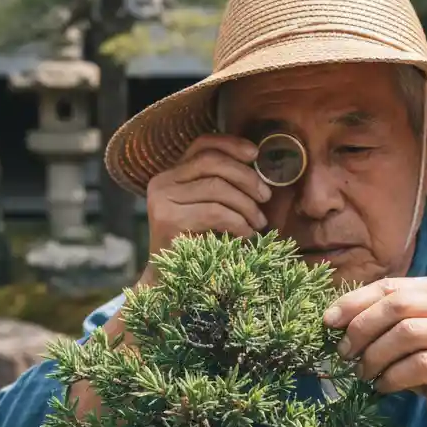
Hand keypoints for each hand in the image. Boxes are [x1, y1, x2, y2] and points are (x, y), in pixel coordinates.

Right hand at [143, 134, 271, 278]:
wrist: (171, 283)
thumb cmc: (199, 244)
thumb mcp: (211, 208)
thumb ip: (222, 184)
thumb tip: (256, 162)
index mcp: (171, 174)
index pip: (202, 145)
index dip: (231, 144)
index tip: (255, 154)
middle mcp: (161, 182)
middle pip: (213, 163)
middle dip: (247, 177)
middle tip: (266, 197)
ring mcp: (162, 200)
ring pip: (217, 187)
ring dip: (246, 205)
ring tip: (258, 223)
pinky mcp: (168, 220)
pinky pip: (215, 212)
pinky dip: (238, 223)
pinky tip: (246, 235)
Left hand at [323, 275, 426, 426]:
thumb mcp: (406, 336)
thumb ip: (381, 320)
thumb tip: (332, 318)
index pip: (388, 287)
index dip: (354, 303)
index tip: (327, 322)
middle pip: (396, 306)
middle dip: (362, 329)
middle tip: (343, 353)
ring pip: (406, 334)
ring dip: (375, 356)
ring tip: (363, 373)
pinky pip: (419, 365)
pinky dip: (393, 377)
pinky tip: (383, 387)